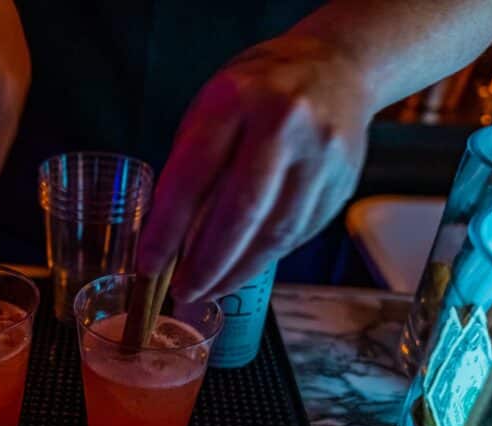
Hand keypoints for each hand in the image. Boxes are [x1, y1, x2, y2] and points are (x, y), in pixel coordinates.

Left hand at [137, 36, 373, 300]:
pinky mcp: (343, 182)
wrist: (336, 66)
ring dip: (237, 272)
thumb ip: (190, 166)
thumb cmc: (256, 91)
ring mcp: (321, 155)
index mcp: (236, 100)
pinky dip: (266, 257)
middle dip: (206, 264)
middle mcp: (285, 124)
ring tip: (209, 290)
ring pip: (275, 234)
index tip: (148, 266)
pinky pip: (298, 235)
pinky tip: (243, 267)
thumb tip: (166, 238)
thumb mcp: (211, 108)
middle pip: (240, 213)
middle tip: (182, 292)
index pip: (193, 176)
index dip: (167, 229)